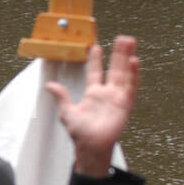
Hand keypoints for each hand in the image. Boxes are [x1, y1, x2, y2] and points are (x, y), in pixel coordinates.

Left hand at [45, 35, 139, 176]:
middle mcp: (107, 93)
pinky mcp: (125, 105)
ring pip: (124, 74)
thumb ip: (61, 96)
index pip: (96, 72)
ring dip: (127, 58)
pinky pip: (131, 87)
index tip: (96, 46)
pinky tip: (134, 61)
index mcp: (93, 94)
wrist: (90, 146)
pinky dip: (133, 75)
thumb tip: (49, 85)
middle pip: (114, 69)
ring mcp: (117, 98)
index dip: (96, 60)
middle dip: (118, 54)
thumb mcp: (66, 111)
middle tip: (123, 38)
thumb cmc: (80, 133)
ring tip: (130, 42)